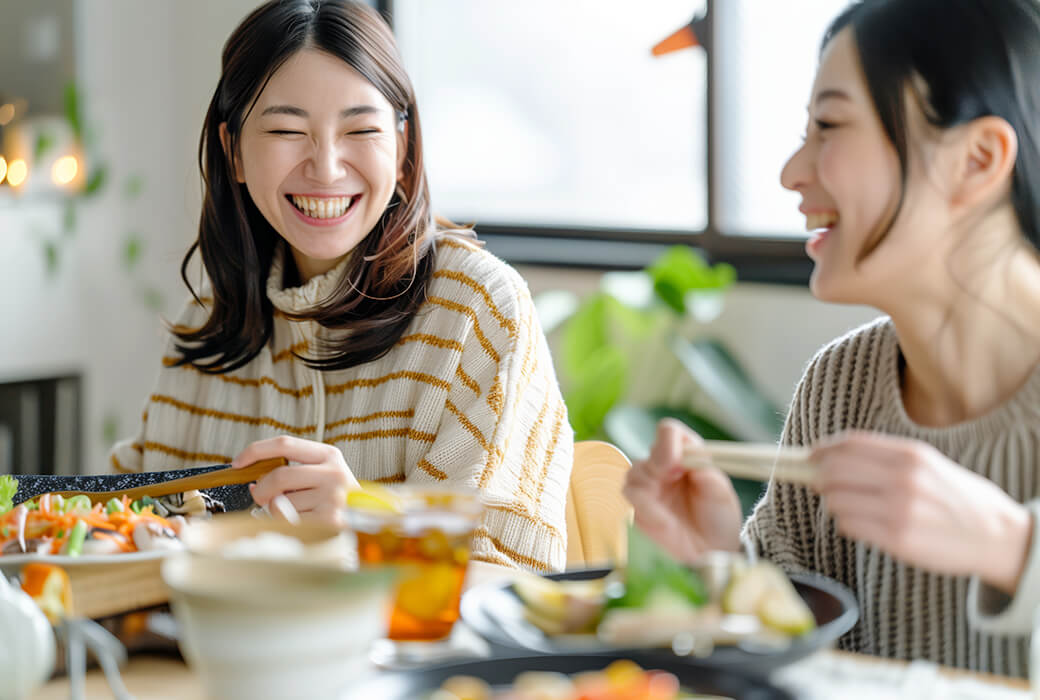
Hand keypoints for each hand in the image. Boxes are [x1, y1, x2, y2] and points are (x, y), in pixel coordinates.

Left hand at [232, 436, 359, 527]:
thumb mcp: (323, 475)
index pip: (285, 444)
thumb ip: (294, 472)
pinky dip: (285, 525)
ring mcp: (332, 498)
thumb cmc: (338, 499)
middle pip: (279, 476)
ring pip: (281, 503)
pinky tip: (300, 524)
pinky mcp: (329, 522)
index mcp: (330, 455)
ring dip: (276, 511)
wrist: (370, 524)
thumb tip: (253, 484)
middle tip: (259, 497)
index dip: (255, 451)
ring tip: (295, 513)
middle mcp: (334, 474)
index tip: (238, 463)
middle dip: (261, 489)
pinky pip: (288, 522)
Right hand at [623, 419, 742, 563]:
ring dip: (651, 484)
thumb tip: (688, 459)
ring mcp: (648, 487)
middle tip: (674, 476)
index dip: (670, 442)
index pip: (668, 432)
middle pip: (649, 451)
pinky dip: (646, 506)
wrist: (711, 553)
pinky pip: (630, 496)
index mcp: (685, 455)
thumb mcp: (721, 493)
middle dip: (660, 462)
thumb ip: (706, 473)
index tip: (680, 463)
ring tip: (669, 505)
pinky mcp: (637, 507)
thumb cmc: (718, 520)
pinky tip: (664, 521)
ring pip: (634, 471)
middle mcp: (663, 467)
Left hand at [814, 431, 1031, 593]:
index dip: (823, 449)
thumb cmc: (959, 499)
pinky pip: (849, 526)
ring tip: (845, 506)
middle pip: (835, 470)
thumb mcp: (929, 465)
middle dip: (818, 476)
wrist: (998, 537)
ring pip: (836, 500)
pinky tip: (857, 523)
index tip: (809, 455)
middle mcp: (903, 479)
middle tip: (816, 482)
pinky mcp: (896, 539)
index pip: (850, 443)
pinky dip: (845, 523)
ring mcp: (899, 510)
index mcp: (912, 455)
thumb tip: (833, 456)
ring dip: (832, 503)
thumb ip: (886, 458)